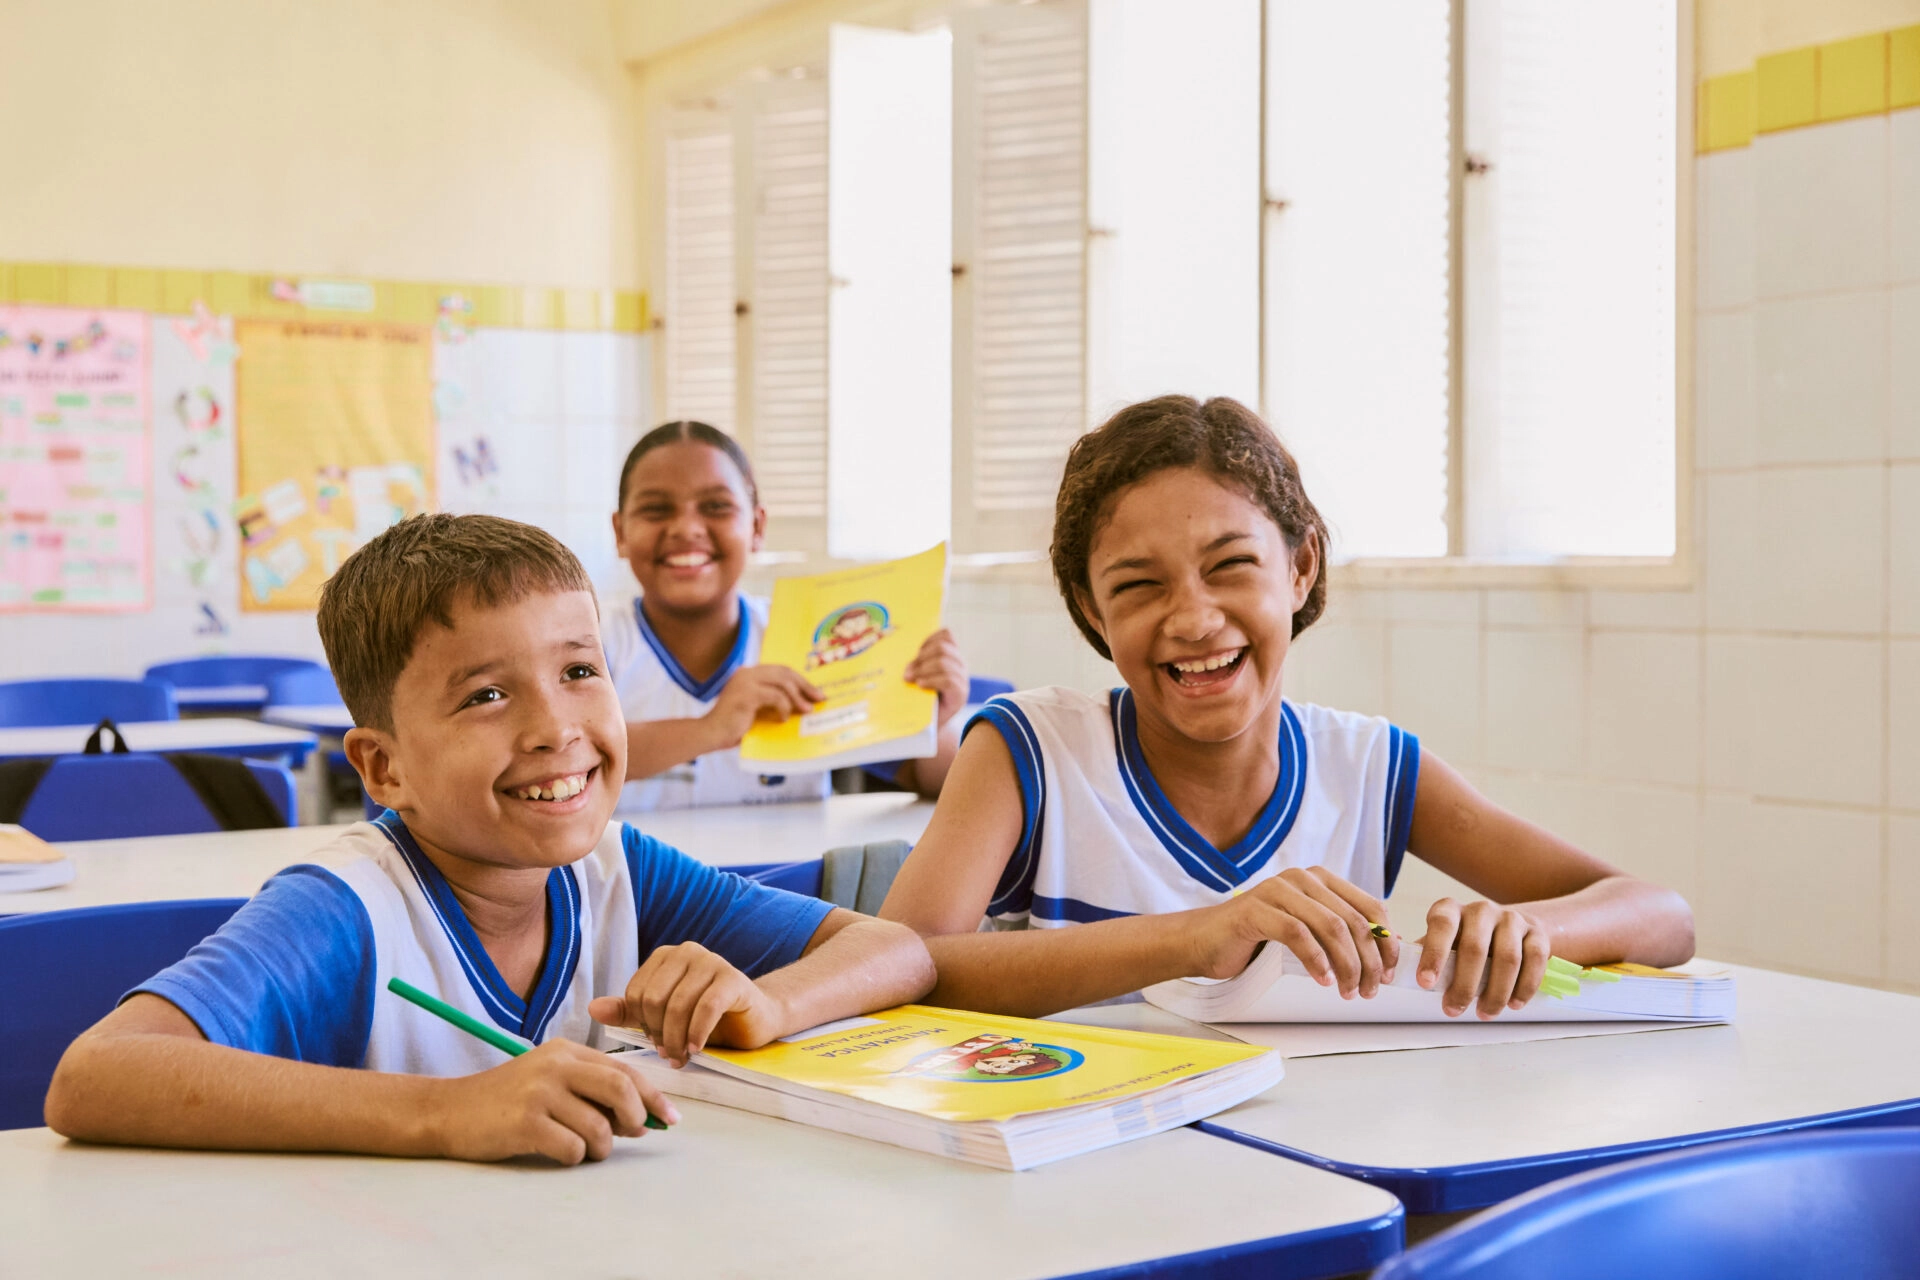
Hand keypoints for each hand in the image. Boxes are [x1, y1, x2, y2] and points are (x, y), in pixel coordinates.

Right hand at [430, 1039, 676, 1165]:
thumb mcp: (549, 1080)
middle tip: (632, 1134)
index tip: (670, 1118)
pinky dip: (574, 1158)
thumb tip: (643, 1118)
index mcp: (566, 1051)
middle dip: (637, 1117)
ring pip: (599, 1127)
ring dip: (600, 1147)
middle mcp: (555, 1066)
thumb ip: (592, 1091)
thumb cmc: (505, 1100)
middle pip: (621, 1089)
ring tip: (583, 1148)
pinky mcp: (525, 1123)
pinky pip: (572, 1149)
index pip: (625, 1069)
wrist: (448, 1110)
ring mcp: (539, 1093)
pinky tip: (557, 1151)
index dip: (654, 1096)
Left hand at [590, 942, 788, 1066]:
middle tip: (669, 1054)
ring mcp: (712, 962)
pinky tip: (696, 1049)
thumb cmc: (705, 1018)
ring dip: (676, 1039)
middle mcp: (687, 952)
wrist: (753, 1019)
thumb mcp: (662, 1016)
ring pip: (678, 1006)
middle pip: (653, 999)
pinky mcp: (733, 979)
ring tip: (681, 1057)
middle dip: (658, 1034)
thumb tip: (593, 1008)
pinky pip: (706, 1008)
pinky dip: (697, 1034)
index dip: (642, 1025)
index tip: (656, 1042)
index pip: (636, 993)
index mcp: (666, 957)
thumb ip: (629, 1012)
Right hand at [704, 664, 822, 746]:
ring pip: (782, 682)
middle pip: (785, 673)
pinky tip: (783, 719)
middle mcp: (747, 673)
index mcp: (749, 674)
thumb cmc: (733, 726)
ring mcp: (745, 681)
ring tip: (806, 710)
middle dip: (805, 685)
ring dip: (798, 697)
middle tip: (819, 697)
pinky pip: (775, 696)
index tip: (815, 692)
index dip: (800, 680)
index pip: (781, 670)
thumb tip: (802, 705)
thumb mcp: (757, 710)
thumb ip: (772, 702)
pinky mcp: (746, 694)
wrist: (710, 734)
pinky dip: (784, 707)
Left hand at [904, 629, 969, 726]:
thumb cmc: (921, 698)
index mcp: (951, 656)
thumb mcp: (918, 676)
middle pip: (942, 648)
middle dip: (921, 658)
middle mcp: (959, 665)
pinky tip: (921, 685)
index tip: (916, 653)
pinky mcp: (961, 694)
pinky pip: (948, 680)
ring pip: (944, 663)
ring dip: (923, 670)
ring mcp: (963, 679)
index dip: (929, 639)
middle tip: (907, 672)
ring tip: (910, 679)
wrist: (929, 724)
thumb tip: (907, 662)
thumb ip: (917, 664)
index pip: (946, 635)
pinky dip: (931, 681)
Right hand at [1187, 867, 1398, 998]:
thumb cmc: (1257, 938)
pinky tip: (1323, 980)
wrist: (1205, 941)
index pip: (1370, 907)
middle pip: (1354, 921)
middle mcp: (1302, 878)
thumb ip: (1339, 931)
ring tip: (1348, 991)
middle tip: (1370, 990)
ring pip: (1331, 927)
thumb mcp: (1307, 930)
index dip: (1386, 942)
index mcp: (1320, 879)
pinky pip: (1298, 935)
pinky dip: (1316, 961)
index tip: (1391, 973)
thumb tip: (1385, 952)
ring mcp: (1277, 890)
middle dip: (1369, 961)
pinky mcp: (1256, 909)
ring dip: (1346, 965)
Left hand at [1416, 898, 1553, 1018]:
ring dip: (1496, 991)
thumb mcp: (1442, 943)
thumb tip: (1393, 976)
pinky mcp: (1538, 933)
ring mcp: (1512, 919)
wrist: (1511, 929)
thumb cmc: (1465, 941)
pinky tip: (1514, 1004)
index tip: (1426, 984)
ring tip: (1485, 1013)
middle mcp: (1481, 910)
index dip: (1433, 954)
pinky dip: (1525, 986)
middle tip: (1453, 1010)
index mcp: (1451, 910)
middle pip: (1475, 948)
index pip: (1441, 926)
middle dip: (1463, 984)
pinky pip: (1535, 960)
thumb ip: (1422, 955)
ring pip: (1508, 957)